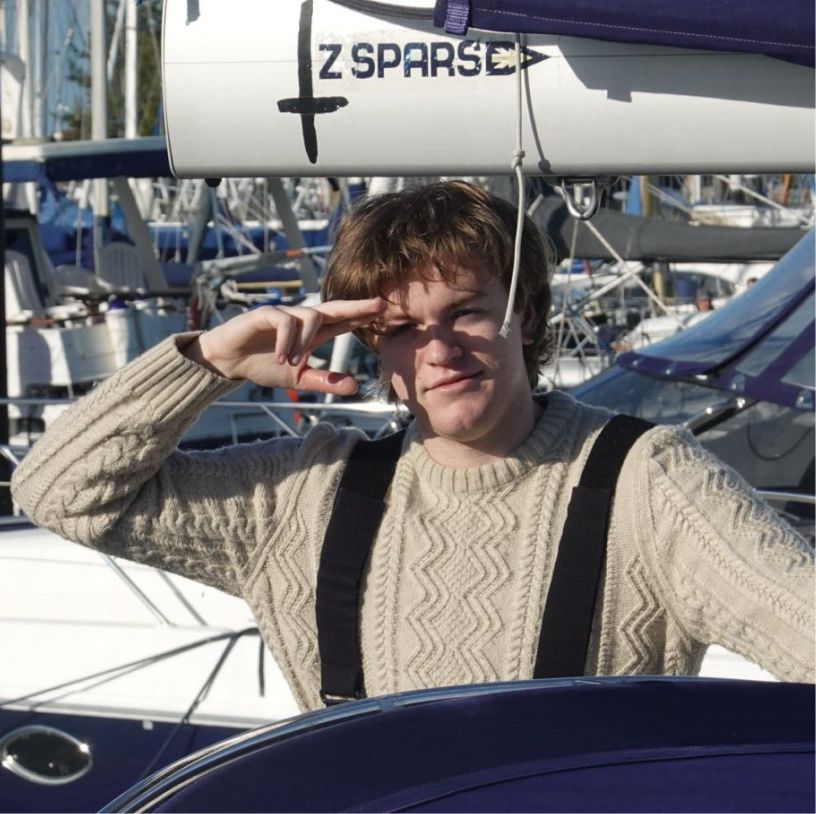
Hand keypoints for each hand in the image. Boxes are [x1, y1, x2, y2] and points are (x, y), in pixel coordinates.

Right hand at [183, 298, 385, 394]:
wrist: (229, 361)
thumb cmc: (264, 365)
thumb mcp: (298, 379)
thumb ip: (324, 382)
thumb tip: (355, 387)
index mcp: (314, 333)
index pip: (343, 320)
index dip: (362, 316)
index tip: (384, 311)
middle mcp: (303, 319)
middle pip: (334, 307)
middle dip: (356, 306)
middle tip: (379, 305)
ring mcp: (285, 313)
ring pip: (310, 316)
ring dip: (305, 341)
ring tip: (293, 363)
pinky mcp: (266, 313)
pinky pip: (284, 320)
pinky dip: (286, 340)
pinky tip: (281, 357)